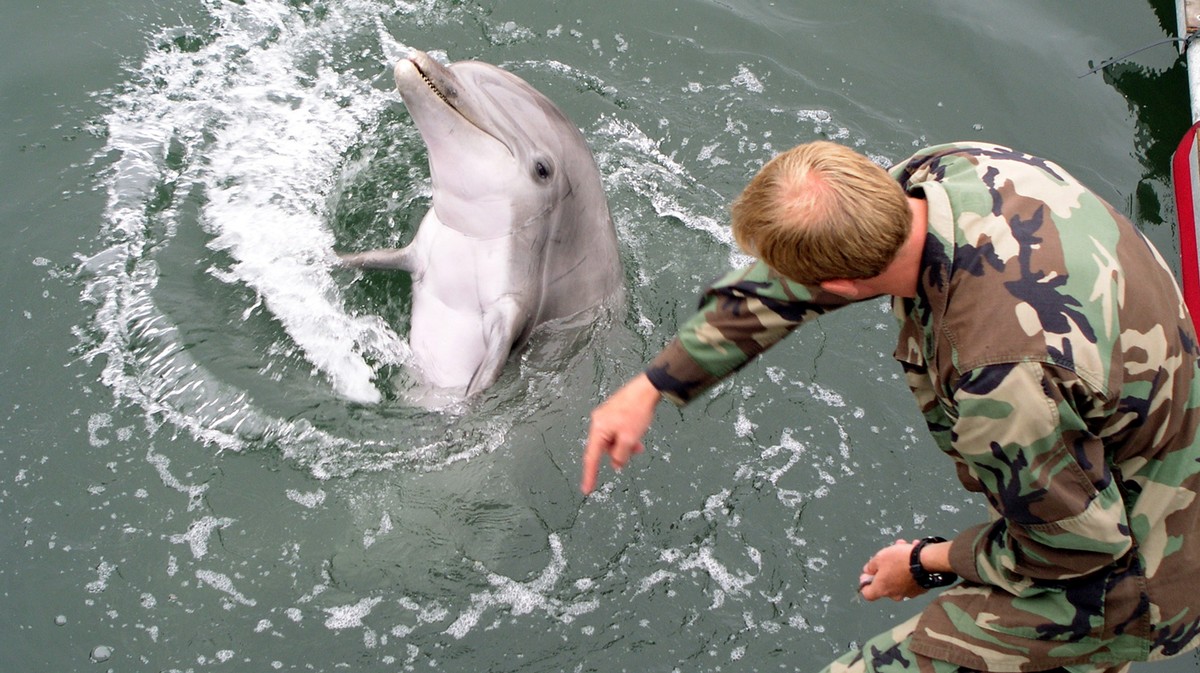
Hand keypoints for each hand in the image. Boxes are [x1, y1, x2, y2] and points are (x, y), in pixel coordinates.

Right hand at [580, 373, 661, 493]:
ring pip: (612, 440)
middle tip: (635, 451)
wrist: (646, 389)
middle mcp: (598, 422)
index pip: (591, 458)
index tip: (587, 490)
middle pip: (604, 448)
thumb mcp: (629, 439)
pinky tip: (637, 434)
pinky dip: (625, 436)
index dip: (589, 475)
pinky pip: (616, 431)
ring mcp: (605, 416)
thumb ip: (620, 455)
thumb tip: (615, 464)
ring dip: (624, 444)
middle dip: (619, 453)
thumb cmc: (637, 412)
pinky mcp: (613, 412)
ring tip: (639, 442)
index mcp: (598, 429)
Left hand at [858, 539, 925, 601]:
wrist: (925, 561)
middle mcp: (894, 595)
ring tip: (903, 547)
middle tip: (888, 555)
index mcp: (882, 589)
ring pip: (899, 577)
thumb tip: (867, 571)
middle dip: (886, 568)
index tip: (868, 574)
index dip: (865, 584)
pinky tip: (913, 553)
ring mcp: (908, 593)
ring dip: (899, 564)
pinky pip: (911, 577)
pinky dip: (910, 568)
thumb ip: (871, 566)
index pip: (867, 594)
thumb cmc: (899, 560)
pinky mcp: (920, 588)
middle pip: (885, 583)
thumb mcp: (879, 558)